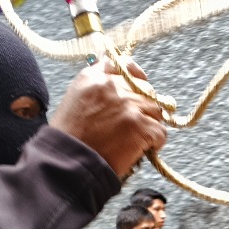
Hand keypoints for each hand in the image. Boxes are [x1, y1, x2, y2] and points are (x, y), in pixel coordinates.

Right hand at [50, 57, 166, 177]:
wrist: (68, 162)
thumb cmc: (69, 137)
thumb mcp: (75, 100)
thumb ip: (96, 87)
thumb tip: (116, 79)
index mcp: (93, 78)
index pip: (124, 66)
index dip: (136, 77)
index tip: (140, 88)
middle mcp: (112, 86)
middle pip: (145, 90)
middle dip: (145, 106)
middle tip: (139, 123)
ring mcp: (128, 105)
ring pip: (155, 110)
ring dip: (151, 124)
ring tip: (139, 139)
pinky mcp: (139, 126)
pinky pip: (160, 131)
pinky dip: (156, 142)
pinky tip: (144, 150)